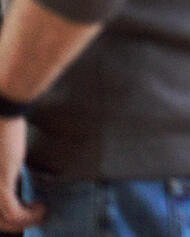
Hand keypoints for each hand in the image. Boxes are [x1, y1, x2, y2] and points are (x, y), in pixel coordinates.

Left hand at [0, 117, 43, 231]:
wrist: (2, 111)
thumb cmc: (0, 127)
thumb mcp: (2, 156)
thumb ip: (4, 171)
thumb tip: (12, 181)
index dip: (7, 219)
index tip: (26, 209)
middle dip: (17, 223)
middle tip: (35, 215)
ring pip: (4, 220)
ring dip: (26, 221)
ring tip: (41, 212)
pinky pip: (13, 212)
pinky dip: (29, 216)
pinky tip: (41, 207)